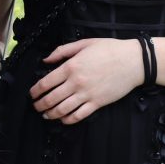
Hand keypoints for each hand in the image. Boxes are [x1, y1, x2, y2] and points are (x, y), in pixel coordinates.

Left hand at [29, 38, 143, 123]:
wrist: (133, 61)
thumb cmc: (109, 50)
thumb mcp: (83, 44)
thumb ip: (62, 51)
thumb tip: (46, 59)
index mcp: (71, 67)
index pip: (46, 82)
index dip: (35, 91)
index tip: (31, 94)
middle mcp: (76, 82)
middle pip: (51, 98)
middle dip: (40, 105)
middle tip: (36, 106)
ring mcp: (87, 94)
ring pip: (62, 109)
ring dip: (50, 114)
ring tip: (45, 115)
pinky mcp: (97, 103)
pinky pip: (79, 115)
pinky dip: (68, 120)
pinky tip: (63, 119)